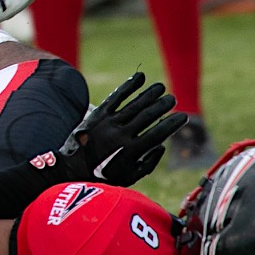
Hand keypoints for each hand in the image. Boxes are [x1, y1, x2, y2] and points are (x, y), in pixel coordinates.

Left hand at [51, 71, 186, 185]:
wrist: (71, 167)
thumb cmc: (104, 176)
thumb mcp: (129, 178)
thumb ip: (149, 164)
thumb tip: (162, 146)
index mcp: (132, 151)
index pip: (158, 134)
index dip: (172, 124)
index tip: (183, 117)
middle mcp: (121, 134)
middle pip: (147, 116)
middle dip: (162, 106)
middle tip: (173, 99)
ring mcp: (109, 122)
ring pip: (134, 104)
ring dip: (149, 94)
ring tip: (161, 87)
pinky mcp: (98, 113)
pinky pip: (116, 96)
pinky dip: (129, 86)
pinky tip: (140, 77)